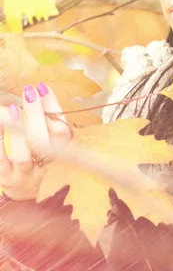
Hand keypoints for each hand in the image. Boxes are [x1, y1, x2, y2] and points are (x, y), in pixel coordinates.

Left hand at [0, 83, 71, 200]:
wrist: (26, 191)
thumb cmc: (40, 157)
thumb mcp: (50, 142)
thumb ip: (46, 122)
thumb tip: (36, 92)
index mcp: (61, 152)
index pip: (61, 129)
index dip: (53, 108)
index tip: (41, 87)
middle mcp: (46, 166)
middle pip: (43, 141)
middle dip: (36, 114)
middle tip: (28, 92)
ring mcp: (26, 175)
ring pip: (23, 155)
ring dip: (17, 131)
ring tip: (13, 109)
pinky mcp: (8, 180)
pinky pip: (2, 163)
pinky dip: (0, 146)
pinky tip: (0, 128)